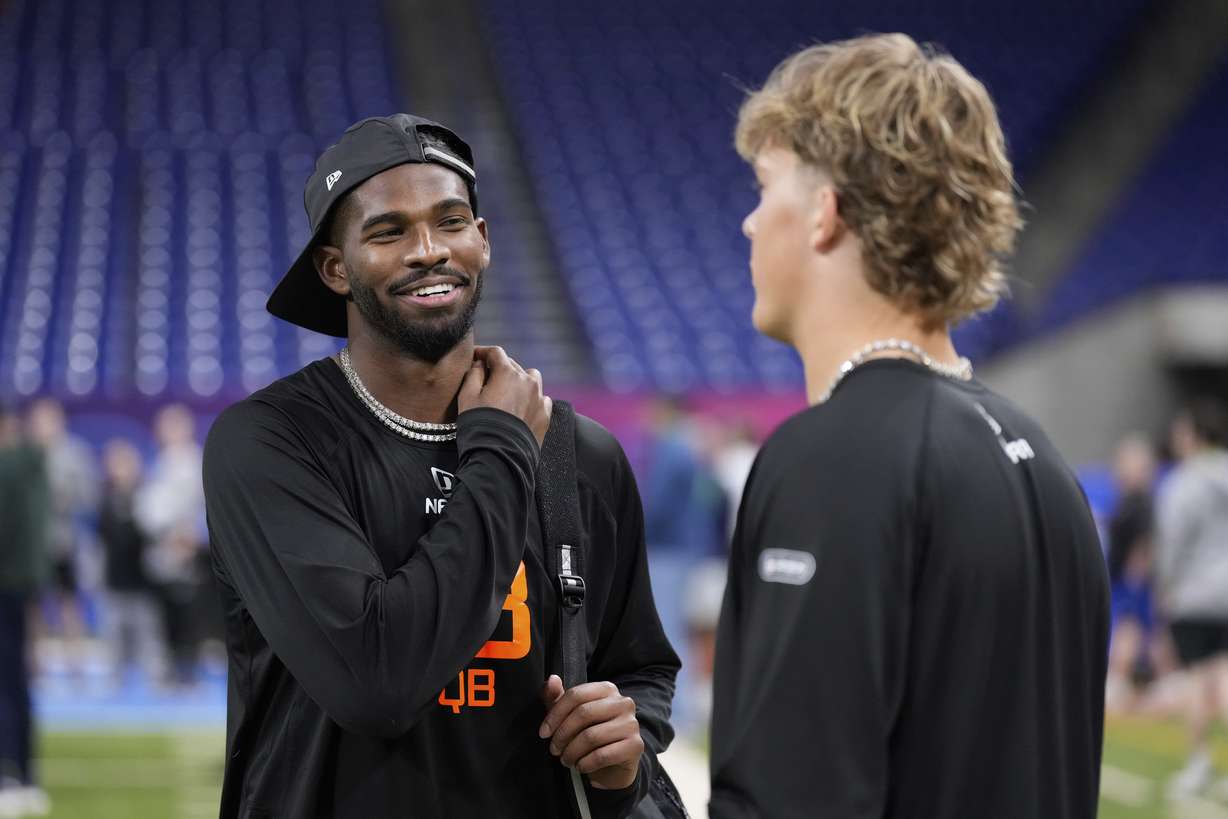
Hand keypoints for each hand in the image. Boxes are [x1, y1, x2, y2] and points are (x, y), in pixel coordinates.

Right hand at [457, 346, 551, 446]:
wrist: (499, 457)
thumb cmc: (479, 425)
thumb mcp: (467, 396)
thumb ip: (473, 374)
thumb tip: (480, 364)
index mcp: (508, 373)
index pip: (496, 353)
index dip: (483, 352)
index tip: (474, 357)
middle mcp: (528, 381)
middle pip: (512, 365)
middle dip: (499, 368)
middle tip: (486, 377)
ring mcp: (539, 398)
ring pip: (531, 379)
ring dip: (519, 380)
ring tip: (508, 391)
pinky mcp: (545, 415)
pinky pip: (541, 398)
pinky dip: (532, 398)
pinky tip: (522, 407)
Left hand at [539, 675, 642, 790]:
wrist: (615, 765)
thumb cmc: (591, 734)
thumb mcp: (570, 715)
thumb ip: (557, 698)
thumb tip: (551, 680)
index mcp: (607, 689)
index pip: (576, 695)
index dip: (555, 714)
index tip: (544, 732)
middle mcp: (623, 702)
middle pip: (583, 713)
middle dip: (562, 735)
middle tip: (554, 749)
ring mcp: (631, 723)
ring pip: (591, 736)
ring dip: (572, 752)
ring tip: (566, 759)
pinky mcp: (635, 745)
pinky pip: (602, 755)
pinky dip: (585, 763)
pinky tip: (580, 766)